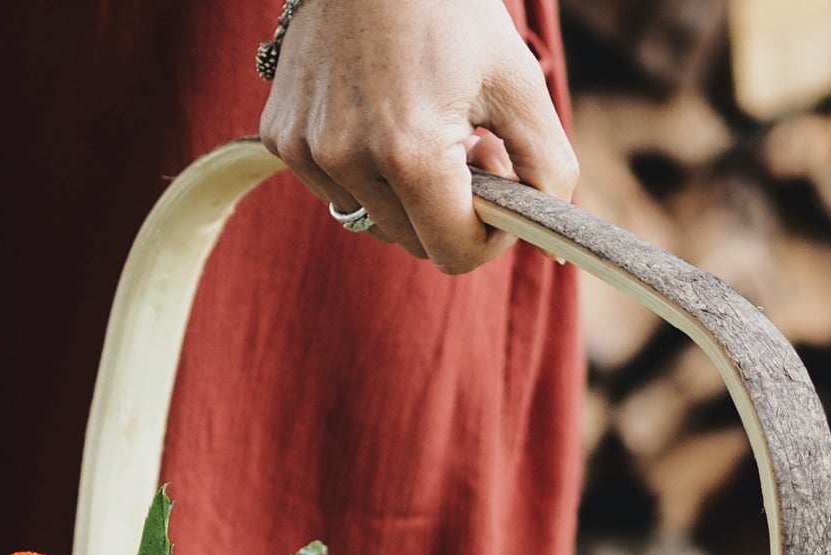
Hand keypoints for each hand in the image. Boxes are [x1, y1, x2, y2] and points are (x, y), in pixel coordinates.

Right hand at [260, 0, 580, 273]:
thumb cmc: (449, 9)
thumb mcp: (517, 82)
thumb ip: (548, 168)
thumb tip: (549, 244)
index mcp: (411, 153)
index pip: (454, 254)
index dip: (488, 235)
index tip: (499, 190)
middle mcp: (348, 160)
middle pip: (414, 242)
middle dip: (448, 208)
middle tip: (466, 143)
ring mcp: (307, 150)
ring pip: (374, 219)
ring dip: (405, 192)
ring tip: (421, 123)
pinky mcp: (281, 138)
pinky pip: (335, 188)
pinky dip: (363, 169)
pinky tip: (377, 114)